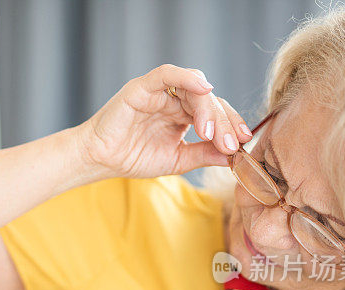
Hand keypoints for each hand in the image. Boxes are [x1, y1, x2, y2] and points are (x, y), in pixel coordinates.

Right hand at [76, 63, 252, 179]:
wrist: (100, 161)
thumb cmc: (133, 158)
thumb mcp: (177, 160)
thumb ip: (203, 154)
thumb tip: (233, 156)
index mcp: (183, 114)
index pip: (214, 113)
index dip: (231, 125)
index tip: (243, 143)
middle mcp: (174, 99)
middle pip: (209, 101)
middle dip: (223, 122)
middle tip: (230, 143)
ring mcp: (159, 91)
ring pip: (194, 89)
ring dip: (208, 108)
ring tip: (211, 132)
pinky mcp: (143, 87)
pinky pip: (168, 74)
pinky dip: (187, 77)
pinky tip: (204, 87)